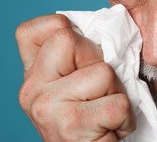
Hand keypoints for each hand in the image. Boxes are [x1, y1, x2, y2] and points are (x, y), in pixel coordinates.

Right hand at [16, 14, 135, 140]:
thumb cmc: (90, 121)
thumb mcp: (76, 84)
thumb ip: (78, 57)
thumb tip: (106, 28)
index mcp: (32, 74)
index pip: (36, 28)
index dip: (66, 30)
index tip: (80, 57)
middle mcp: (31, 88)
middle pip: (70, 39)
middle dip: (98, 63)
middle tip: (97, 91)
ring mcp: (46, 105)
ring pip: (103, 71)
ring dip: (116, 93)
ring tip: (104, 113)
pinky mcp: (71, 125)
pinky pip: (117, 103)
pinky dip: (125, 118)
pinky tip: (111, 129)